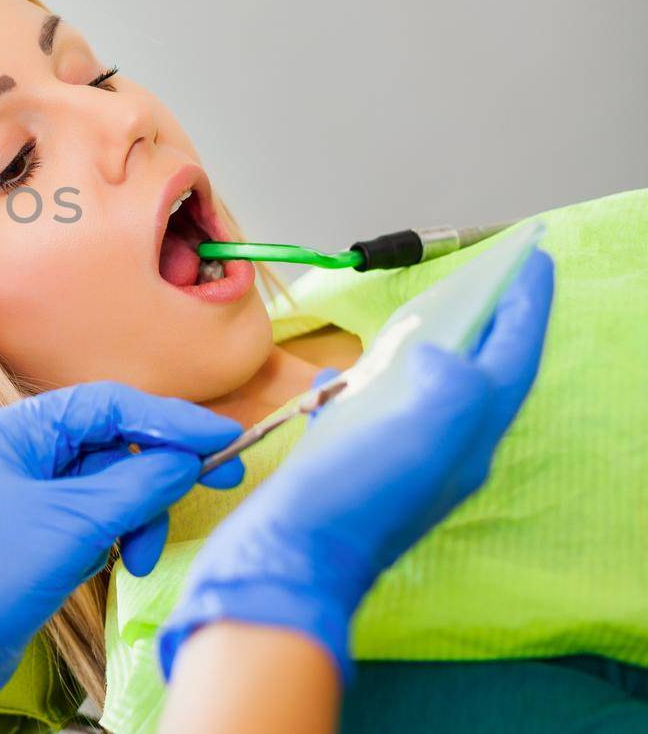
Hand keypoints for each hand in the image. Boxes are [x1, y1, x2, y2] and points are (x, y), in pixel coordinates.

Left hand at [0, 382, 244, 699]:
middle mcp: (23, 448)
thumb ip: (137, 486)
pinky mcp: (46, 523)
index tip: (224, 435)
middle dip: (158, 473)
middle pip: (114, 441)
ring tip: (139, 557)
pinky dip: (121, 533)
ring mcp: (34, 486)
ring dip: (140, 515)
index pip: (105, 404)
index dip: (169, 417)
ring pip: (115, 481)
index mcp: (15, 429)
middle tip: (223, 480)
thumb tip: (190, 461)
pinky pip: (101, 511)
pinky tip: (120, 564)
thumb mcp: (75, 525)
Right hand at [157, 249, 555, 682]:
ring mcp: (392, 459)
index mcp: (466, 437)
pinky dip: (364, 381)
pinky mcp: (348, 464)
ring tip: (426, 312)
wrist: (285, 558)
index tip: (534, 261)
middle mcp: (439, 451)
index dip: (526, 307)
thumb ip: (452, 383)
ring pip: (423, 389)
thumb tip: (436, 351)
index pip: (511, 359)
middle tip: (491, 277)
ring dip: (429, 346)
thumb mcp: (419, 436)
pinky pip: (368, 410)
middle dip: (488, 321)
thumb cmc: (351, 500)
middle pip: (478, 372)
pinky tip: (341, 375)